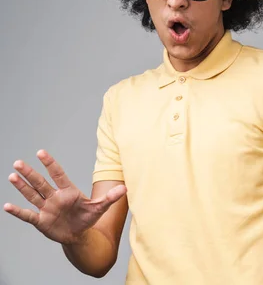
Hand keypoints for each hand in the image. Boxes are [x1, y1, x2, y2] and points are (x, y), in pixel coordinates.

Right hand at [4, 150, 126, 244]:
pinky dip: (18, 212)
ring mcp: (46, 208)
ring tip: (12, 176)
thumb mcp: (100, 208)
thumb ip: (110, 198)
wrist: (79, 235)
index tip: (41, 153)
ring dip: (22, 187)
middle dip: (30, 173)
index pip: (58, 174)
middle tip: (19, 162)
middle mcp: (54, 197)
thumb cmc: (87, 218)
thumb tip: (125, 188)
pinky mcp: (41, 221)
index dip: (50, 164)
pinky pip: (28, 215)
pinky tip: (7, 206)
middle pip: (41, 183)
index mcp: (68, 191)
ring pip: (32, 195)